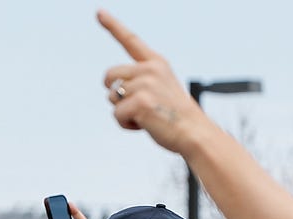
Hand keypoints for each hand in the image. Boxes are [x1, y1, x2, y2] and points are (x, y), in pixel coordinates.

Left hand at [98, 11, 214, 156]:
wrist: (194, 132)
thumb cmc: (175, 116)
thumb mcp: (160, 89)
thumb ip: (139, 81)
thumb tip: (113, 90)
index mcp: (156, 63)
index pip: (130, 40)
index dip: (112, 25)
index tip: (98, 12)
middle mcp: (150, 68)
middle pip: (108, 76)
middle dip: (114, 93)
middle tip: (136, 104)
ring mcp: (145, 84)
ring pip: (111, 98)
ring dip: (123, 112)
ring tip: (146, 116)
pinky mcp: (139, 102)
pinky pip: (116, 115)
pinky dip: (125, 125)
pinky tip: (144, 125)